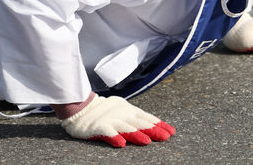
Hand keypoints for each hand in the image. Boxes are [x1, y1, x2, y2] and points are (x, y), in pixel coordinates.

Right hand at [60, 94, 174, 147]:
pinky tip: (121, 144)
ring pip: (126, 128)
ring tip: (147, 141)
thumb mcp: (123, 110)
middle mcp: (122, 114)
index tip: (171, 132)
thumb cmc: (105, 111)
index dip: (159, 125)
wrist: (81, 107)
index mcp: (129, 110)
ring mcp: (110, 120)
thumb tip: (156, 125)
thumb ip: (136, 117)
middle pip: (140, 123)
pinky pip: (107, 133)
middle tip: (165, 137)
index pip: (147, 117)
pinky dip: (114, 138)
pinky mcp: (98, 127)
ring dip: (137, 135)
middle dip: (153, 130)